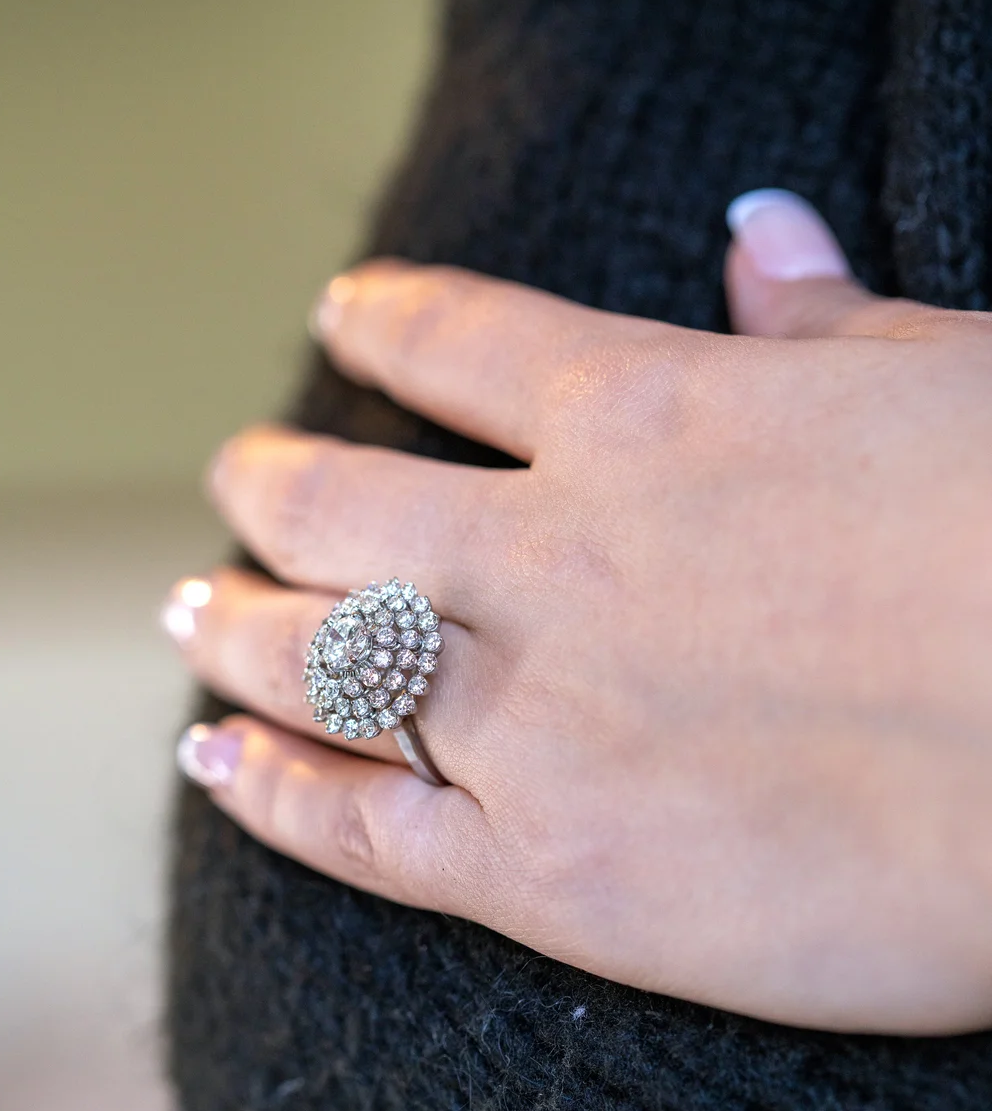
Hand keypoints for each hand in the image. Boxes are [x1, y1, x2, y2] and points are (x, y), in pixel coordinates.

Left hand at [165, 190, 991, 1034]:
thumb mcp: (958, 390)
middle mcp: (560, 558)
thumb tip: (760, 233)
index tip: (342, 317)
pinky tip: (214, 762)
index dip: (385, 321)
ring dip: (238, 627)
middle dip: (273, 483)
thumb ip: (830, 326)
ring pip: (319, 660)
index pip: (465, 340)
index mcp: (659, 417)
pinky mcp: (553, 878)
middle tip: (238, 478)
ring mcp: (540, 721)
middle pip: (343, 503)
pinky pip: (362, 828)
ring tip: (195, 611)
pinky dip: (272, 792)